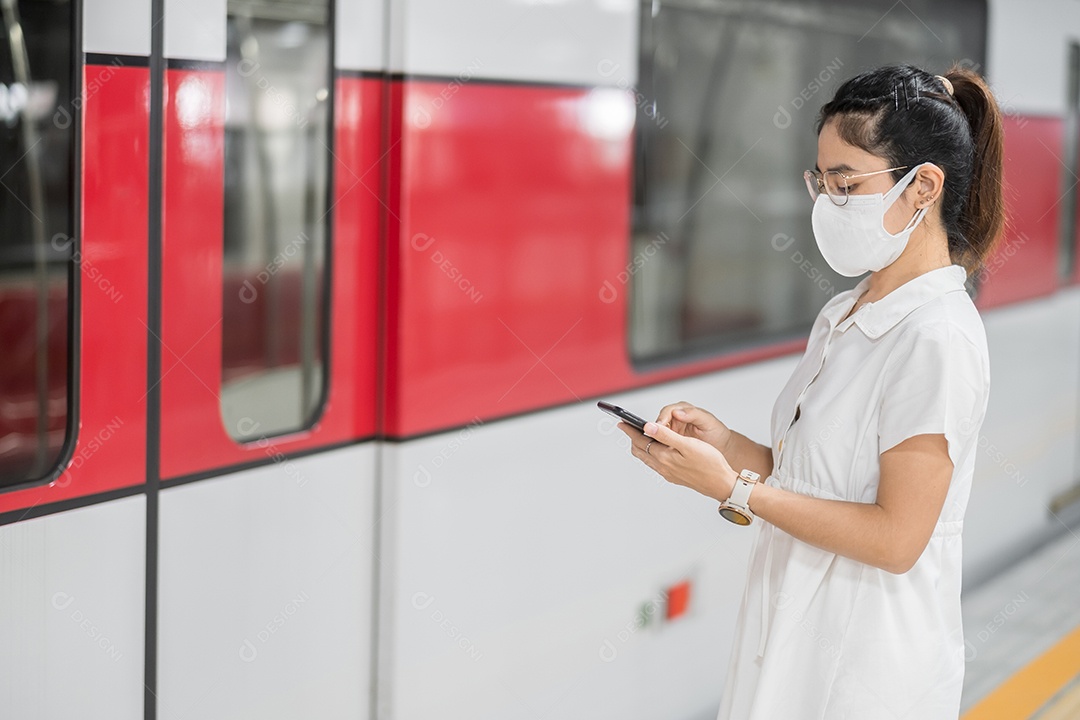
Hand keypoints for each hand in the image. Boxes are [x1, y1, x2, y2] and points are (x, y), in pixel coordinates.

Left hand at [617, 421, 737, 502]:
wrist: (722, 484)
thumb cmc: (710, 463)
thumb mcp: (688, 445)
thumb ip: (666, 436)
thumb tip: (647, 427)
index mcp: (664, 457)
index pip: (641, 441)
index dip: (630, 430)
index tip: (621, 422)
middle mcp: (663, 467)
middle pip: (640, 451)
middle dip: (633, 438)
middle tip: (627, 427)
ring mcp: (668, 473)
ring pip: (647, 458)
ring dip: (641, 446)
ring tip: (640, 435)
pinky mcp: (674, 476)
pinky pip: (656, 463)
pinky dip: (651, 453)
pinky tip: (657, 448)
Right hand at [655, 402, 732, 454]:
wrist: (723, 447)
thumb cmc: (717, 432)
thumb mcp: (707, 421)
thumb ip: (693, 414)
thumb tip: (678, 412)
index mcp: (684, 411)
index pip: (667, 411)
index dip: (662, 419)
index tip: (659, 426)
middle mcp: (676, 419)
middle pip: (659, 422)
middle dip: (655, 429)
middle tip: (653, 437)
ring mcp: (673, 431)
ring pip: (658, 433)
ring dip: (656, 439)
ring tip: (655, 446)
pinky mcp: (673, 441)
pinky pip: (661, 443)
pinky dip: (659, 447)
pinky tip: (660, 452)